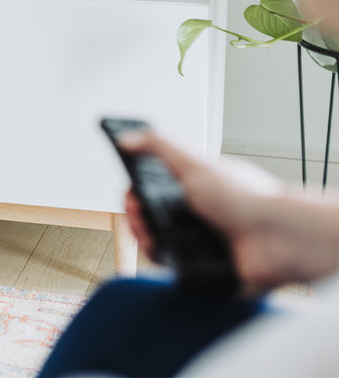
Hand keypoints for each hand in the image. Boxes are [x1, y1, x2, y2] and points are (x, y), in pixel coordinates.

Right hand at [120, 131, 338, 292]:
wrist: (277, 240)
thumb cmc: (248, 199)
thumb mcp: (194, 162)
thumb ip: (158, 145)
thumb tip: (127, 138)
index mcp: (196, 185)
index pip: (153, 185)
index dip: (136, 191)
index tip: (131, 196)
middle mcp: (197, 211)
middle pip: (150, 214)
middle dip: (137, 217)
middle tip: (140, 218)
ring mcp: (200, 238)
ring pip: (156, 240)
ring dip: (147, 239)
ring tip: (153, 237)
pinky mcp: (204, 264)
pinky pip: (172, 265)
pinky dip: (166, 259)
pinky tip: (169, 252)